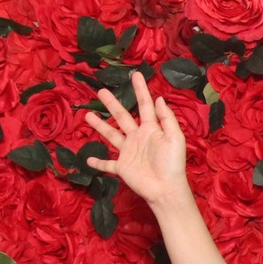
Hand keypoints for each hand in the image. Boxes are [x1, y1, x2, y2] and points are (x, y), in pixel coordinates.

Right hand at [84, 70, 189, 207]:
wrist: (166, 188)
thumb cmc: (173, 163)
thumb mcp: (175, 138)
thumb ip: (167, 118)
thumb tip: (159, 98)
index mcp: (151, 129)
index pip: (144, 105)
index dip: (140, 90)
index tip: (135, 74)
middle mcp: (138, 138)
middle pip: (122, 117)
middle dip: (112, 104)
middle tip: (101, 91)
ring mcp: (128, 152)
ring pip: (111, 135)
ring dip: (100, 126)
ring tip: (87, 115)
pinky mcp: (122, 168)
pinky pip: (107, 164)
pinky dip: (98, 163)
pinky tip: (87, 159)